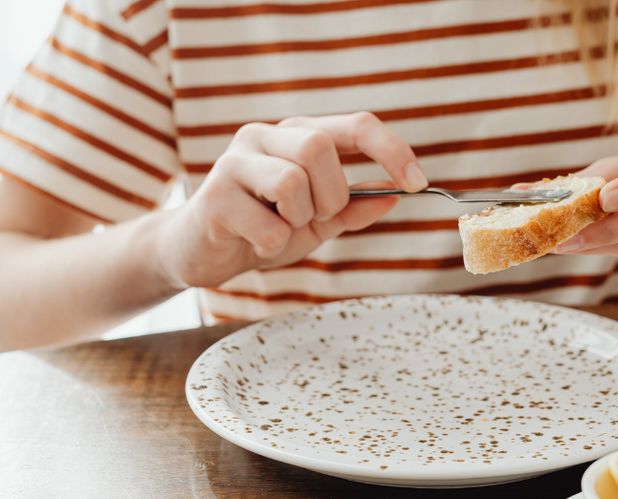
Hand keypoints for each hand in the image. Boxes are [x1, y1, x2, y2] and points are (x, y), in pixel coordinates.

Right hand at [156, 112, 426, 287]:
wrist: (200, 255)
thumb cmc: (262, 230)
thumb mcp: (318, 222)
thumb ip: (354, 207)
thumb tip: (396, 194)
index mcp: (297, 136)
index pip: (355, 124)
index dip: (391, 149)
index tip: (417, 182)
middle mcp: (264, 137)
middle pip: (319, 147)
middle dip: (333, 194)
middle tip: (315, 218)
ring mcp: (234, 163)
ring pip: (292, 180)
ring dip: (300, 219)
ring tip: (281, 229)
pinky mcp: (213, 197)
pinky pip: (268, 223)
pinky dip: (275, 244)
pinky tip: (257, 244)